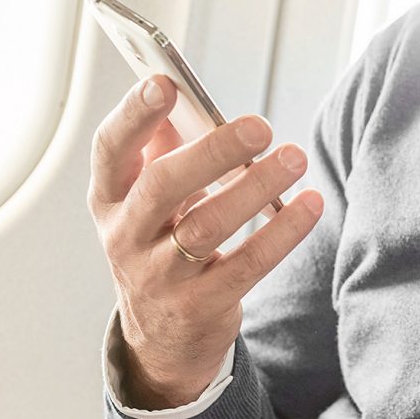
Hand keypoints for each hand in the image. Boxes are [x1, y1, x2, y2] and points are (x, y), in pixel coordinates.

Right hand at [88, 75, 324, 407]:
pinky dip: (282, 232)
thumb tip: (185, 94)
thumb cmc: (161, 241)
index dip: (133, 115)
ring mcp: (158, 277)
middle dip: (212, 151)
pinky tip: (310, 204)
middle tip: (260, 127)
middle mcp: (125, 237)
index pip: (110, 151)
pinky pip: (246, 266)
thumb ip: (163, 148)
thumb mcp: (148, 198)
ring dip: (256, 188)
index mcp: (110, 199)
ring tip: (295, 158)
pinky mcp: (198, 307)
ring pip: (206, 227)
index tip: (165, 82)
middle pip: (162, 186)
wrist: (160, 336)